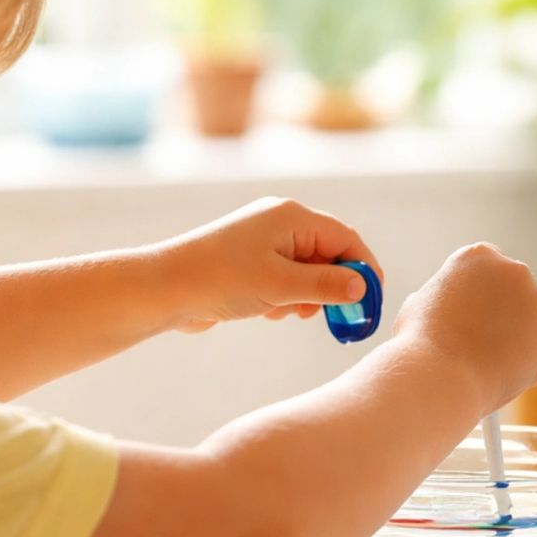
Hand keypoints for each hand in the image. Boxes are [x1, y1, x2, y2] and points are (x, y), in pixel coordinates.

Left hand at [152, 198, 383, 332]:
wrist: (165, 289)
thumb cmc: (220, 279)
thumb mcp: (281, 285)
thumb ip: (326, 285)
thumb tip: (362, 287)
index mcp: (292, 217)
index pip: (346, 239)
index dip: (364, 270)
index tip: (371, 303)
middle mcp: (280, 223)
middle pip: (329, 254)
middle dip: (333, 287)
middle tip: (336, 319)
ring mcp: (264, 243)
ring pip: (308, 271)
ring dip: (307, 297)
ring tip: (288, 313)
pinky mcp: (251, 263)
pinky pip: (286, 279)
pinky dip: (287, 298)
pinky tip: (271, 312)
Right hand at [393, 243, 536, 409]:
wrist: (440, 376)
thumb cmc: (419, 343)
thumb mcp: (419, 305)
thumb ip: (442, 298)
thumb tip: (446, 304)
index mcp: (478, 256)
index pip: (486, 272)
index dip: (475, 297)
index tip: (466, 317)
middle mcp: (514, 271)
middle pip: (513, 292)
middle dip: (501, 315)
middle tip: (477, 344)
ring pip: (529, 324)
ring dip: (514, 339)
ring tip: (481, 363)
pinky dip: (524, 366)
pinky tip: (497, 374)